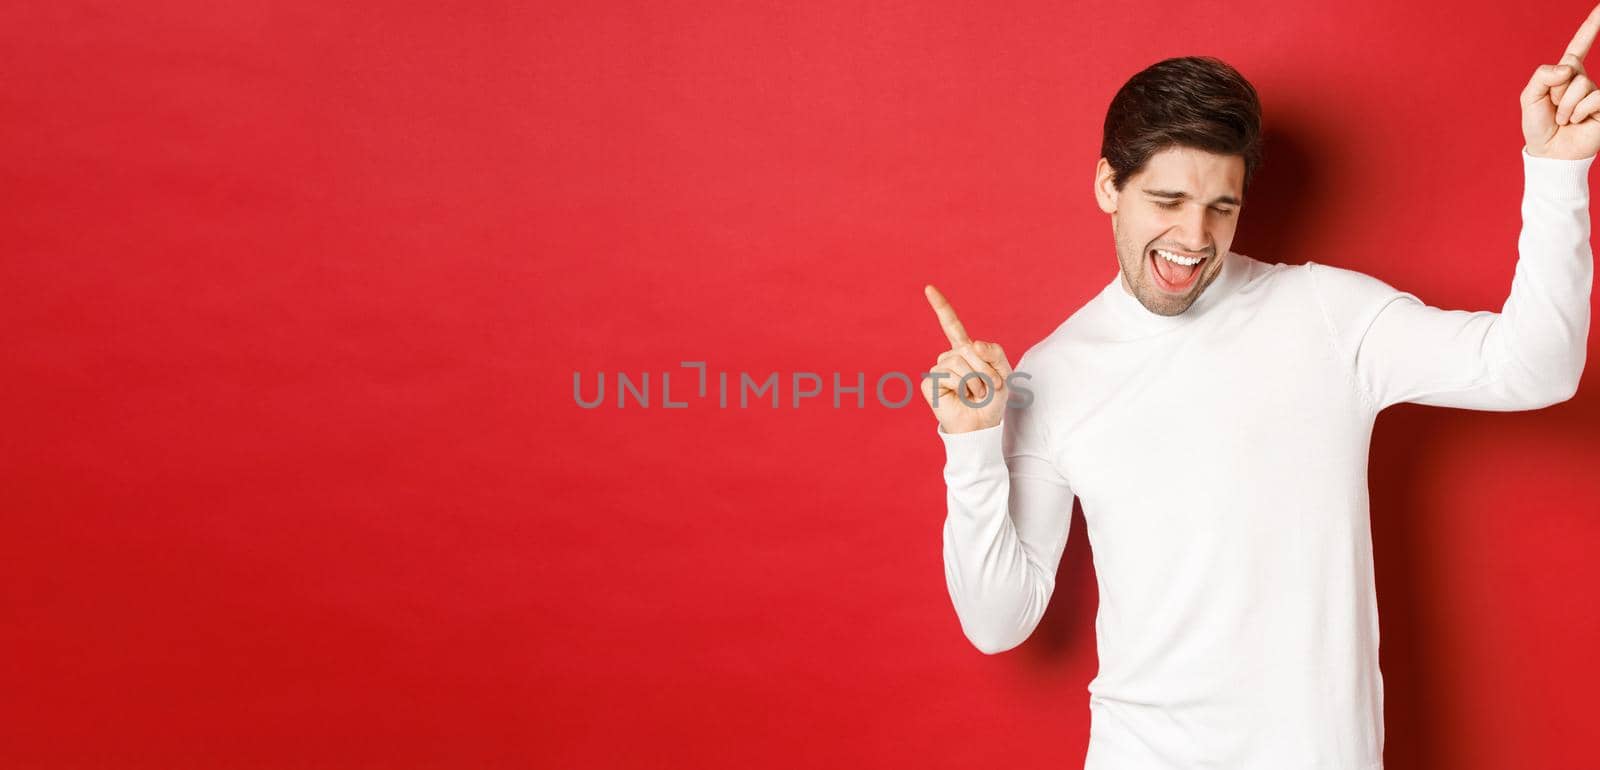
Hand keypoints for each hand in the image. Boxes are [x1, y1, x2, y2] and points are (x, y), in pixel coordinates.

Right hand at [920, 285, 1013, 433]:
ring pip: (958, 363)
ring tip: (975, 394)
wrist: (982, 425)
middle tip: (988, 387)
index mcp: (965, 351)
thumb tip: (971, 344)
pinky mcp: (930, 384)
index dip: (941, 307)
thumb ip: (994, 351)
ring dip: (975, 381)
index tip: (928, 288)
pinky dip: (963, 388)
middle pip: (966, 348)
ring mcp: (938, 370)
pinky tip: (962, 398)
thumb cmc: (992, 400)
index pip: (951, 325)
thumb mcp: (1004, 371)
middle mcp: (949, 357)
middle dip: (984, 367)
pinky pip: (949, 376)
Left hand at [1523, 2, 1599, 158]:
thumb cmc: (1539, 125)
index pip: (1579, 45)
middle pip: (1570, 69)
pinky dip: (1579, 111)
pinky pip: (1594, 98)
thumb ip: (1542, 75)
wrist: (1549, 153)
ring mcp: (1595, 94)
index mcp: (1565, 74)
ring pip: (1581, 85)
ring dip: (1565, 106)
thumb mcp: (1529, 97)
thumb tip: (1568, 68)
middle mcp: (1583, 80)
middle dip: (1556, 91)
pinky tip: (1577, 121)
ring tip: (1564, 119)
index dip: (1591, 26)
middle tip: (1554, 108)